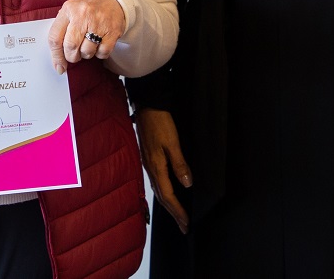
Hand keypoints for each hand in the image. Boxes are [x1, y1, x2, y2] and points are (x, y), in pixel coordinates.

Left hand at [47, 0, 126, 73]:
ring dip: (86, 54)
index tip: (59, 66)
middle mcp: (83, 14)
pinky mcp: (112, 30)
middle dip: (72, 56)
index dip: (56, 56)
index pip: (55, 37)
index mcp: (68, 10)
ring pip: (87, 52)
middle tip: (75, 55)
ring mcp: (99, 22)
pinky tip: (99, 44)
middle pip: (71, 46)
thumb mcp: (70, 12)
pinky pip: (103, 52)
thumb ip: (61, 31)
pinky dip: (100, 53)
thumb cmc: (87, 9)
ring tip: (88, 45)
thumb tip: (58, 60)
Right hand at [135, 107, 191, 232]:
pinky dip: (164, 193)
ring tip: (177, 215)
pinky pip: (156, 182)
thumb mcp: (172, 142)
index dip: (178, 210)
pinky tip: (167, 193)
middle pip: (162, 197)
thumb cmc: (159, 122)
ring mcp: (148, 164)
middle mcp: (150, 168)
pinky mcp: (149, 159)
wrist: (147, 106)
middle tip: (183, 226)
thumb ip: (179, 163)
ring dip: (168, 205)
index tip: (186, 223)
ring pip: (159, 191)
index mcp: (156, 166)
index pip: (168, 195)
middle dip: (173, 213)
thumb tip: (187, 183)